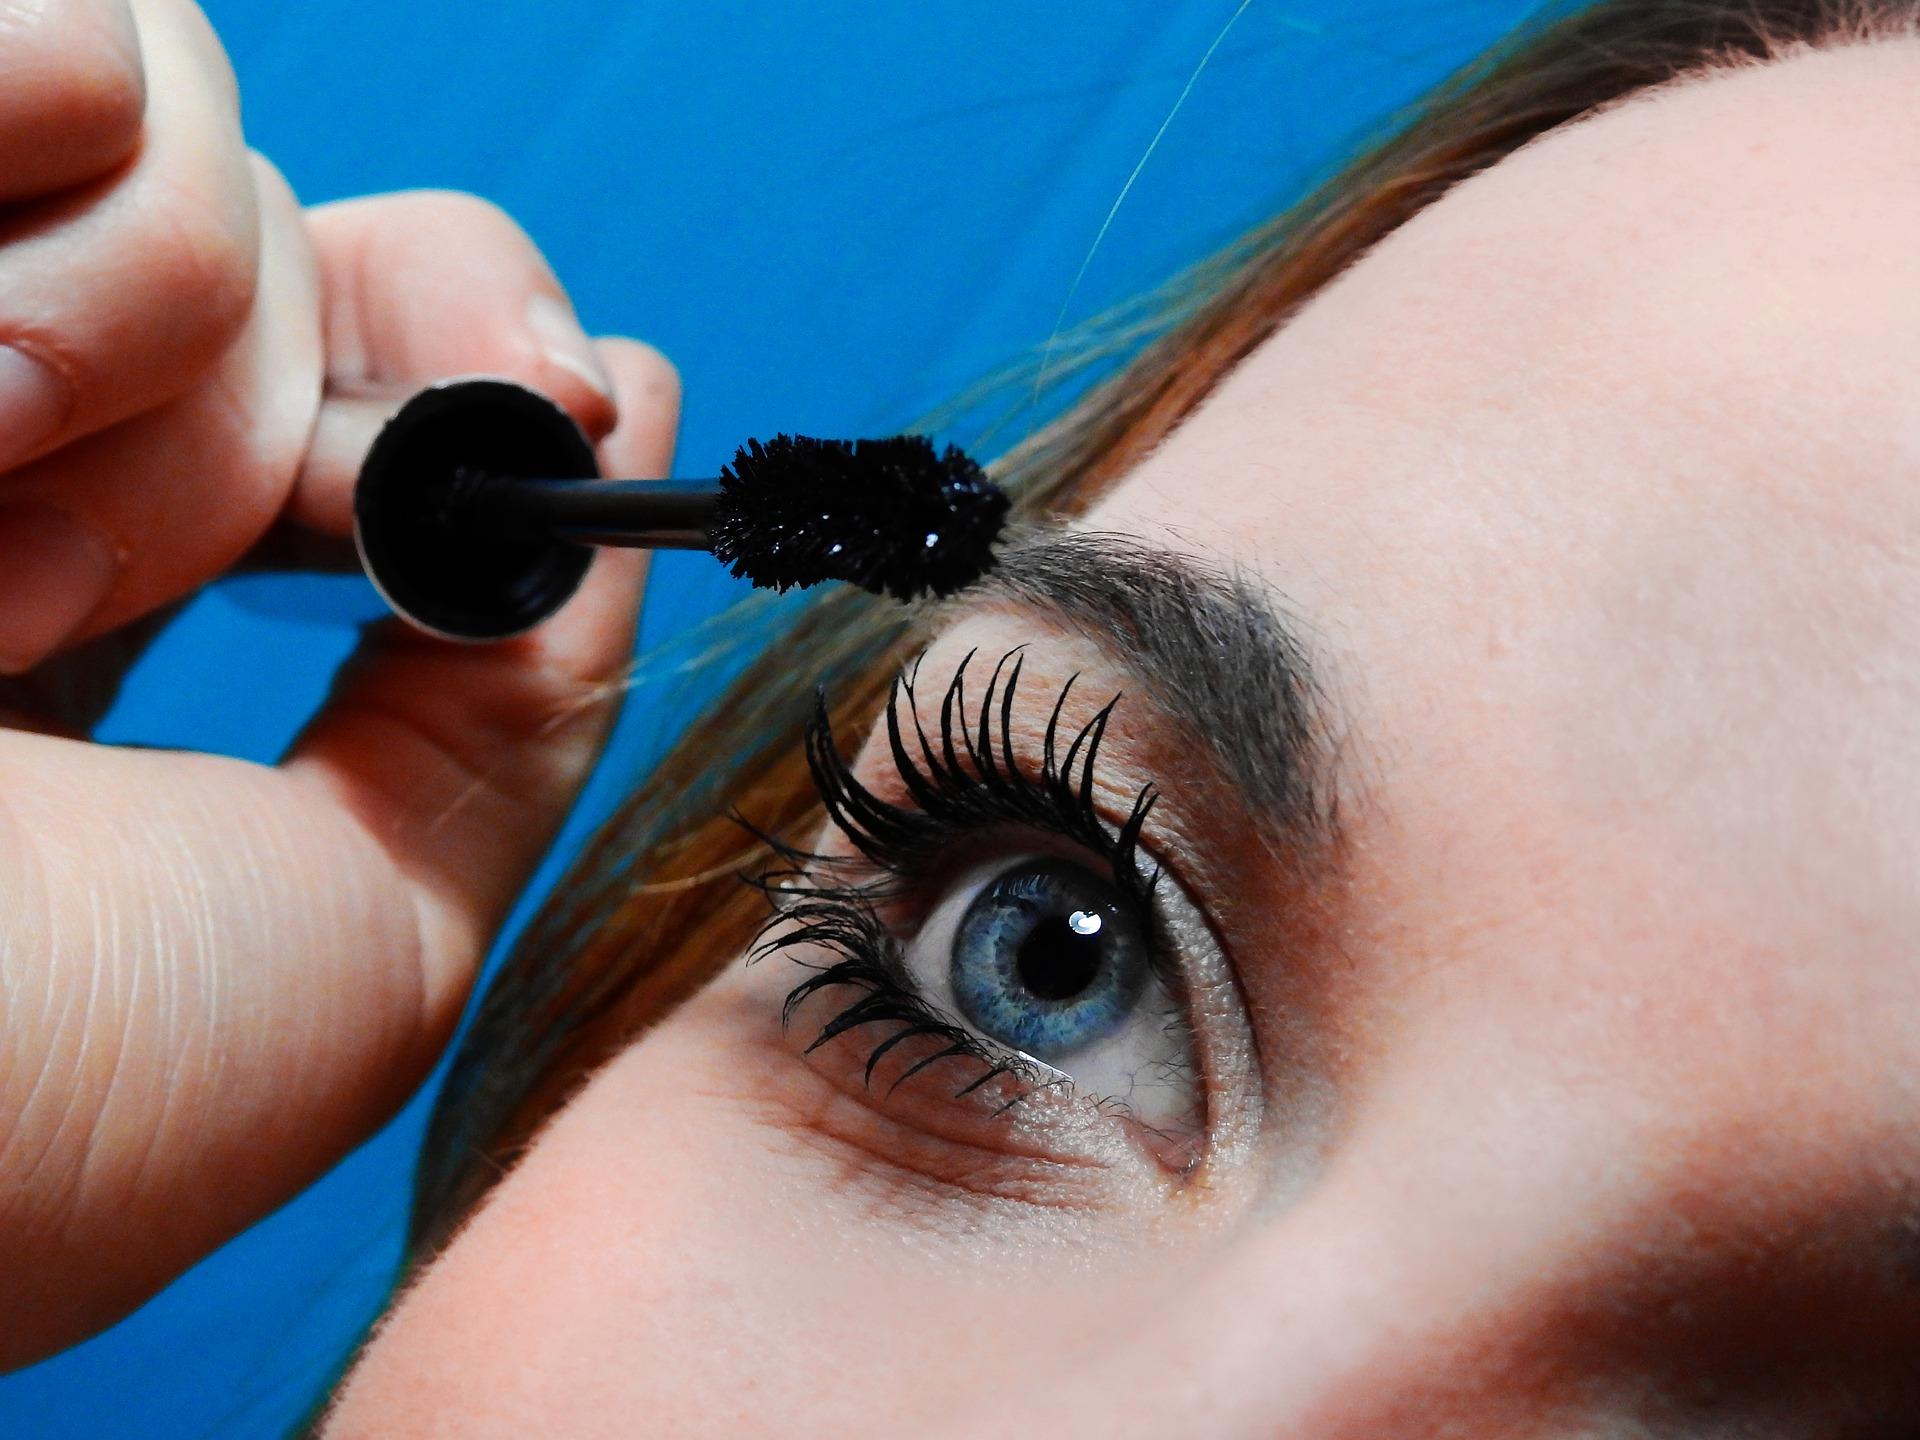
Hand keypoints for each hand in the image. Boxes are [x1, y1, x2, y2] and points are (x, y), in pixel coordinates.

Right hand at [0, 0, 679, 1368]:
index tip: (576, 398)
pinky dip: (77, 209)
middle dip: (351, 378)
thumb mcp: (370, 928)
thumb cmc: (55, 1106)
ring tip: (5, 604)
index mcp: (66, 583)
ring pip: (164, 145)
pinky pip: (56, 50)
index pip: (311, 351)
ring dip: (174, 385)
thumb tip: (630, 404)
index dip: (466, 348)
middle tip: (298, 545)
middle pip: (265, 221)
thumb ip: (518, 688)